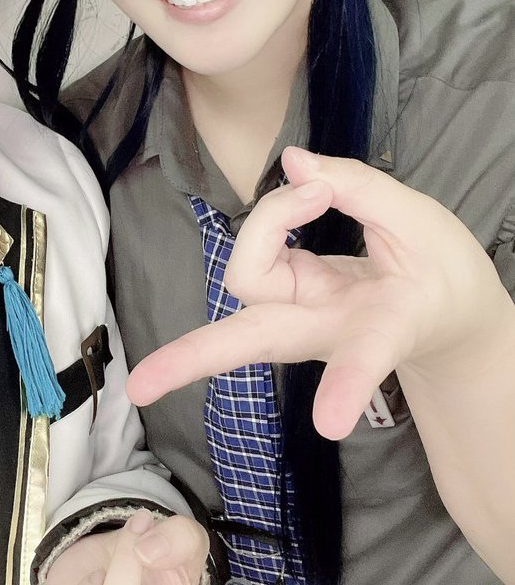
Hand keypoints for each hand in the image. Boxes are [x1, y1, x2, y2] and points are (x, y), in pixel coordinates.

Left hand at [127, 146, 510, 438]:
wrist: (446, 313)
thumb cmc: (439, 279)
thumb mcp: (423, 227)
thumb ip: (360, 189)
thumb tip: (293, 160)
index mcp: (380, 332)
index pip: (360, 359)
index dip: (345, 386)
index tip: (330, 424)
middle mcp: (322, 332)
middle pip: (248, 339)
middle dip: (194, 359)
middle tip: (139, 386)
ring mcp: (294, 316)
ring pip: (248, 275)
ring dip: (271, 222)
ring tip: (322, 188)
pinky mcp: (285, 292)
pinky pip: (264, 250)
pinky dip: (280, 215)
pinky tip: (303, 188)